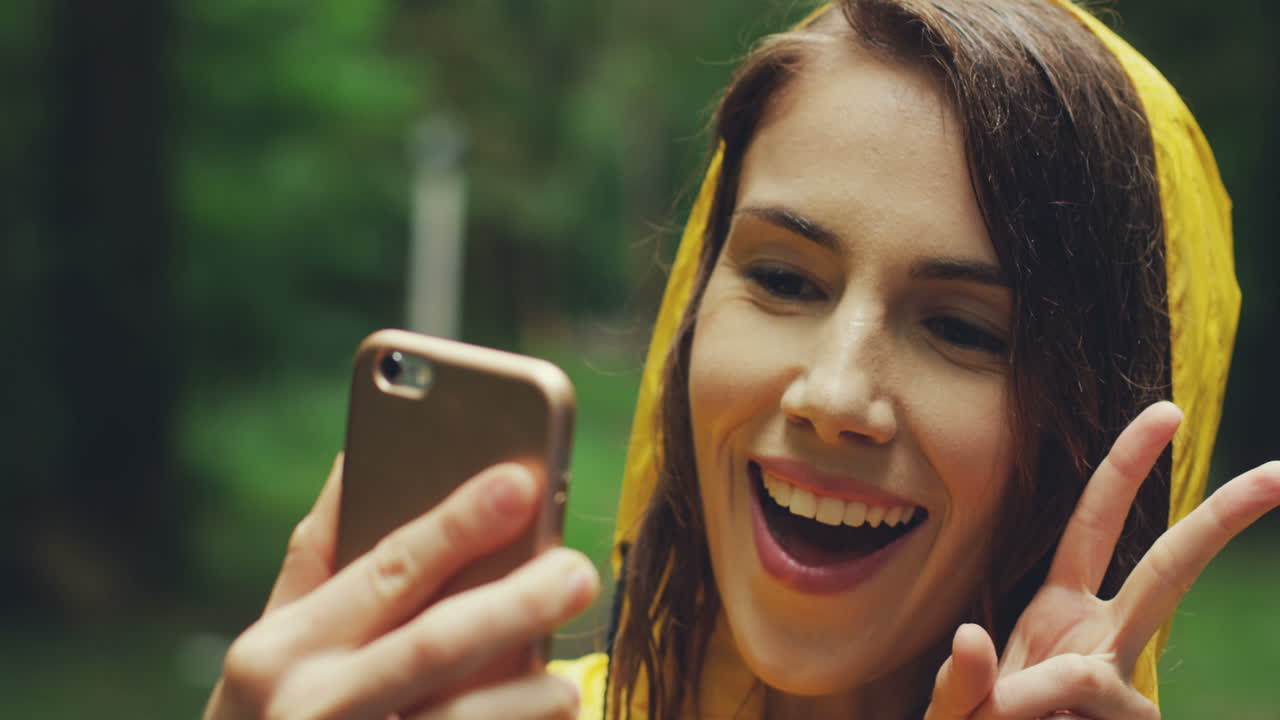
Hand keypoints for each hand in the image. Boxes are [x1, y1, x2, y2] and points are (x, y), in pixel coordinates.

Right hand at [204, 455, 598, 719]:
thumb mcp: (270, 645)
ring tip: (564, 685)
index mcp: (281, 647)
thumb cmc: (275, 715)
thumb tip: (355, 458)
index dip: (457, 526)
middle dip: (514, 605)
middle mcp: (310, 705)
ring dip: (524, 700)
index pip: (388, 570)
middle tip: (579, 572)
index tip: (520, 483)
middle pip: (433, 644)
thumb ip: (316, 557)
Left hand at [925, 402, 1279, 719]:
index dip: (1126, 468)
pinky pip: (1084, 717)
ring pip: (1098, 684)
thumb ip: (958, 681)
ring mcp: (1127, 692)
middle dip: (1221, 520)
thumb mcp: (953, 707)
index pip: (1094, 526)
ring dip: (1022, 706)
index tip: (1167, 412)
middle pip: (1170, 572)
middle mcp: (1103, 641)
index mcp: (1059, 611)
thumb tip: (971, 633)